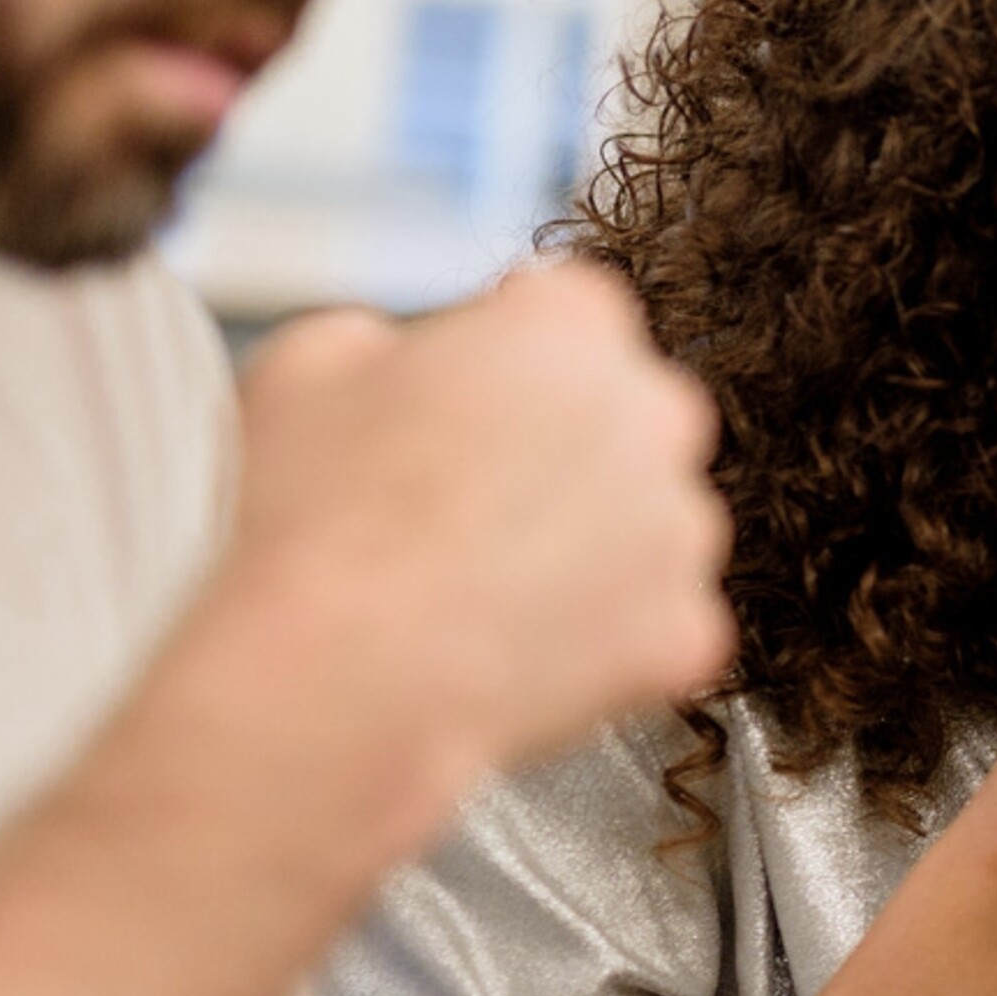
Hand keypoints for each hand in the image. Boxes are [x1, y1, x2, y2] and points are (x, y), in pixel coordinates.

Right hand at [214, 265, 733, 790]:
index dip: (508, 357)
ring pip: (650, 524)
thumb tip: (397, 363)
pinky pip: (659, 624)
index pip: (568, 314)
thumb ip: (386, 340)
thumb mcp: (308, 365)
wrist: (337, 680)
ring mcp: (683, 527)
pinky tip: (524, 646)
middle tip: (473, 501)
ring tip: (489, 586)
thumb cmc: (314, 520)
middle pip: (627, 416)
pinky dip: (608, 639)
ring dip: (594, 545)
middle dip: (565, 448)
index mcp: (573, 323)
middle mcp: (655, 412)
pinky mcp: (688, 631)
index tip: (470, 397)